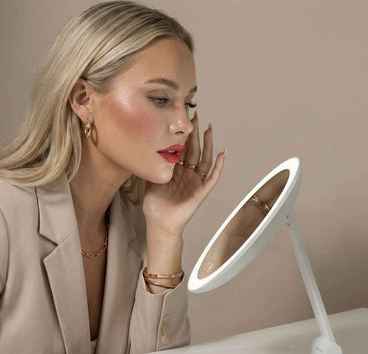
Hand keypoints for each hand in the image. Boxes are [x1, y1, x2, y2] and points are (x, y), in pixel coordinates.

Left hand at [143, 111, 225, 235]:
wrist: (159, 222)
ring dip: (208, 145)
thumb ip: (153, 165)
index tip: (184, 120)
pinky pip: (212, 178)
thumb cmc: (155, 204)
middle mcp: (188, 174)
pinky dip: (218, 167)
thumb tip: (145, 147)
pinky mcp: (201, 192)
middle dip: (196, 134)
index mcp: (177, 171)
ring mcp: (196, 182)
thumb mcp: (151, 179)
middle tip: (196, 116)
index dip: (184, 135)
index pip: (183, 149)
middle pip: (195, 150)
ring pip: (205, 160)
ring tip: (209, 130)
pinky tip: (221, 154)